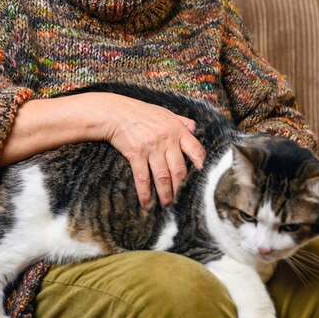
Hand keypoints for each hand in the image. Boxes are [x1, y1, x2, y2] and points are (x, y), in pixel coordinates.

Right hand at [100, 93, 205, 208]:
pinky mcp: (136, 154)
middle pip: (179, 170)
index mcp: (177, 130)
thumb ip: (181, 121)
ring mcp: (152, 147)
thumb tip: (195, 128)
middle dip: (181, 188)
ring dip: (166, 195)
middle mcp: (167, 139)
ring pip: (163, 177)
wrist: (116, 113)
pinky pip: (143, 178)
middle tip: (182, 200)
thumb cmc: (141, 113)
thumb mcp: (165, 113)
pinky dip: (145, 193)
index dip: (201, 167)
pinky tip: (146, 203)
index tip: (202, 180)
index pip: (196, 150)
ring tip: (167, 204)